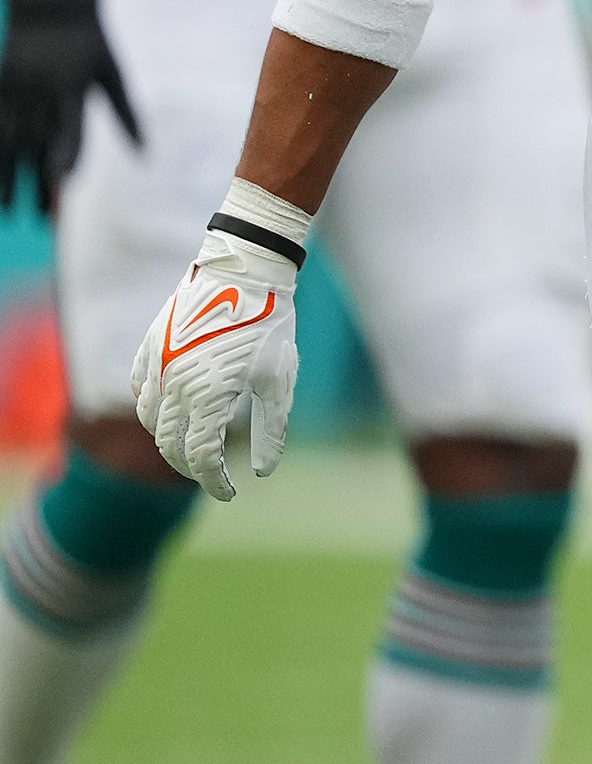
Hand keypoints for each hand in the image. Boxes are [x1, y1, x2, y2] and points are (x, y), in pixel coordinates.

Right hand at [0, 5, 133, 214]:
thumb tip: (146, 154)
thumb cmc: (90, 39)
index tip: (63, 184)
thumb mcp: (113, 72)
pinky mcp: (0, 85)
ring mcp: (16, 88)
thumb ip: (126, 113)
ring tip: (8, 208)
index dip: (67, 156)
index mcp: (72, 87)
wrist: (50, 3)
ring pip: (9, 139)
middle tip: (36, 216)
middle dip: (36, 181)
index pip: (70, 128)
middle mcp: (40, 90)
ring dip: (7, 175)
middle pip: (38, 143)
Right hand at [130, 227, 300, 498]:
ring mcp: (155, 365)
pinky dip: (151, 408)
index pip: (201, 457)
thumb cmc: (268, 323)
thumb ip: (271, 428)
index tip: (230, 493)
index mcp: (207, 396)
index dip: (214, 482)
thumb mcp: (279, 378)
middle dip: (191, 467)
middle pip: (170, 445)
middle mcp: (173, 385)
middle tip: (213, 475)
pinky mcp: (149, 347)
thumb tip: (264, 470)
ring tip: (193, 445)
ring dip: (168, 440)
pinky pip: (140, 389)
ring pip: (151, 420)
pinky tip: (170, 411)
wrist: (244, 270)